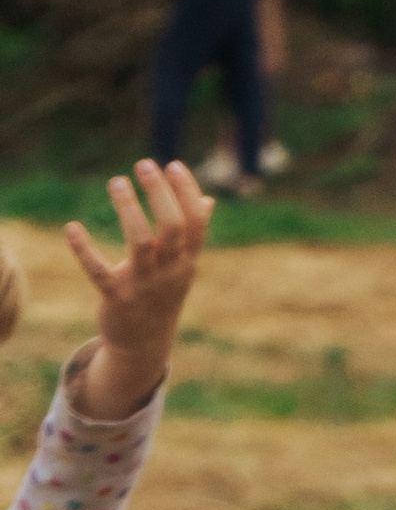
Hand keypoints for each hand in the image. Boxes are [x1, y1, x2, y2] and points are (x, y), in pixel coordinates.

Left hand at [63, 164, 211, 423]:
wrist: (144, 345)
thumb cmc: (162, 296)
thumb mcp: (182, 267)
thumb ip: (193, 233)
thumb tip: (208, 200)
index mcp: (186, 262)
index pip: (196, 223)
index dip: (188, 193)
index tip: (173, 165)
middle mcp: (169, 272)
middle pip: (172, 227)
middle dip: (160, 193)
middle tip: (144, 165)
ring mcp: (144, 286)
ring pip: (141, 243)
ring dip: (129, 210)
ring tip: (117, 183)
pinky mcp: (116, 297)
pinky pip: (99, 271)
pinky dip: (84, 250)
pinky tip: (72, 228)